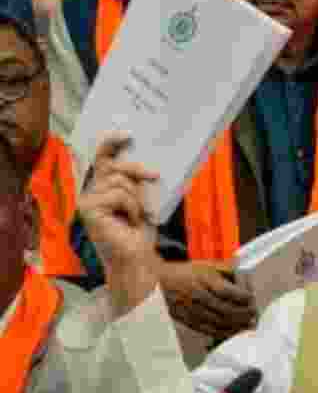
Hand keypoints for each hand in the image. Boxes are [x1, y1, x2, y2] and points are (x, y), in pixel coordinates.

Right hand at [77, 134, 159, 270]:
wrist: (137, 258)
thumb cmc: (140, 232)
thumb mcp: (142, 199)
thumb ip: (137, 181)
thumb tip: (148, 162)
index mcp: (103, 187)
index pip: (103, 159)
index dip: (111, 143)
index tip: (127, 134)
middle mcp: (90, 192)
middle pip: (114, 166)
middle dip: (137, 171)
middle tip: (155, 177)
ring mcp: (87, 200)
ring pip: (119, 180)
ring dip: (136, 197)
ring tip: (136, 215)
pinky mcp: (88, 209)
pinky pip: (118, 194)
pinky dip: (131, 207)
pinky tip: (129, 221)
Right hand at [157, 260, 256, 341]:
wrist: (161, 283)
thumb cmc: (188, 272)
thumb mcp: (208, 264)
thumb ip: (228, 270)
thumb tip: (248, 278)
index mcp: (203, 278)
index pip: (226, 291)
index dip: (242, 297)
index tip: (252, 298)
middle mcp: (197, 295)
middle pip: (224, 309)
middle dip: (243, 313)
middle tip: (255, 314)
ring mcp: (192, 310)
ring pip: (218, 322)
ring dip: (236, 325)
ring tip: (249, 324)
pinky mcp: (188, 320)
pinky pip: (208, 330)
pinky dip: (224, 332)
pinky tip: (234, 331)